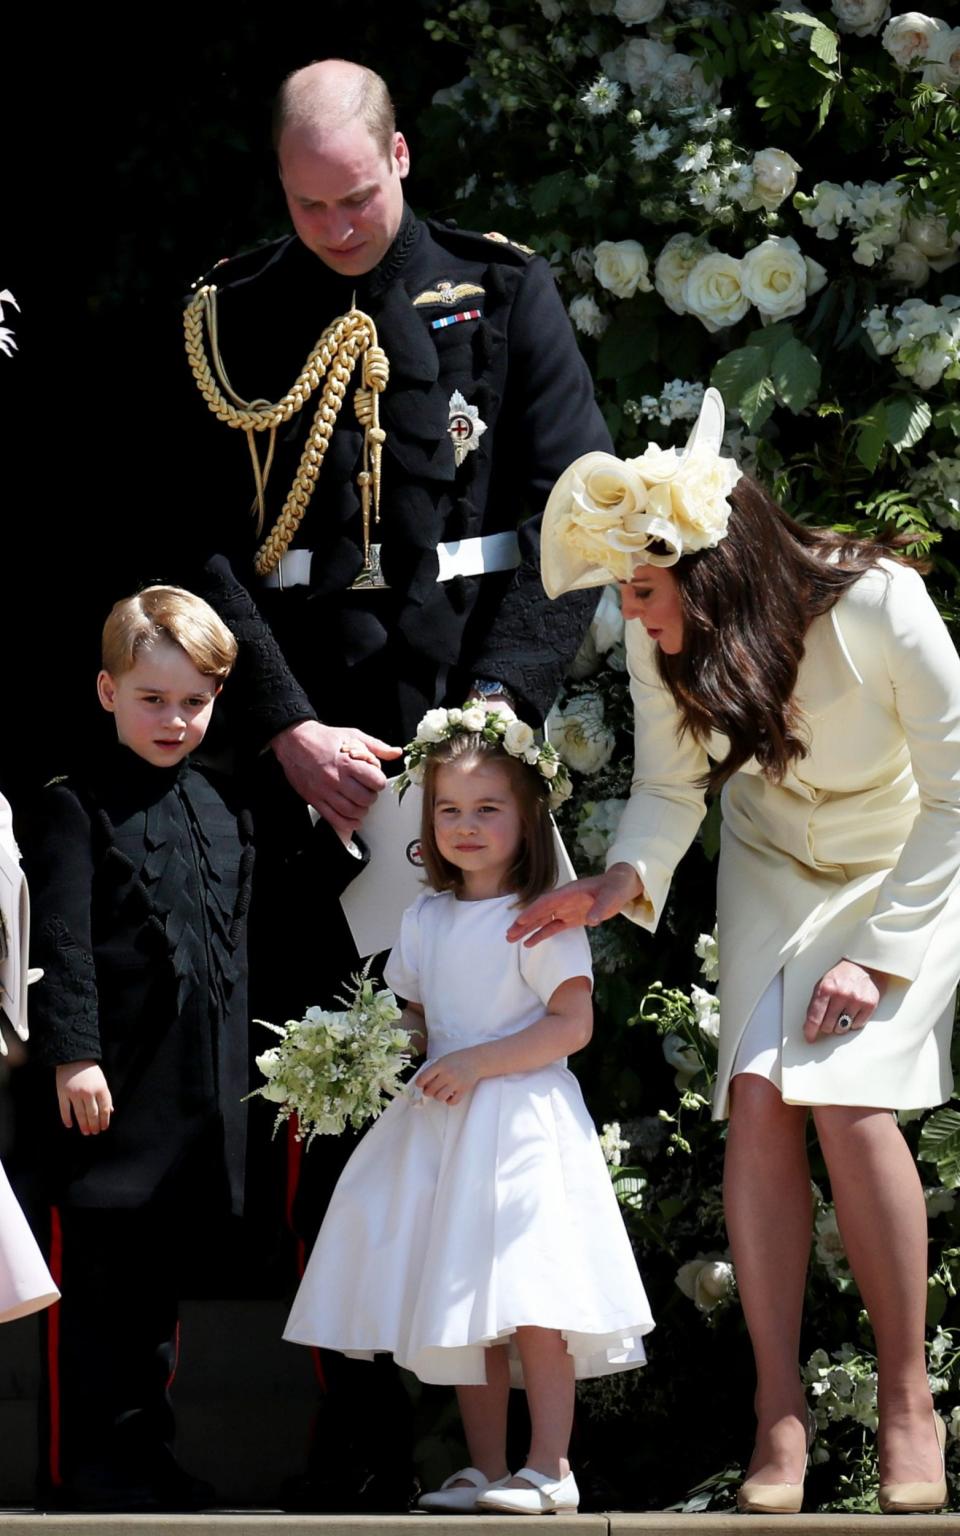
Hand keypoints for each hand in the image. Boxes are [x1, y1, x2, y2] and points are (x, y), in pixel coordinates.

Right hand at [56, 1061, 112, 1134]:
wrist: (74, 1057)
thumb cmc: (90, 1071)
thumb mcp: (102, 1081)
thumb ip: (106, 1097)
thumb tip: (110, 1112)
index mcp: (101, 1088)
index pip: (104, 1109)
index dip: (104, 1120)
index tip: (103, 1128)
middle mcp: (88, 1092)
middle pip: (92, 1114)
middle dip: (94, 1125)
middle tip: (94, 1132)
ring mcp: (74, 1093)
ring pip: (80, 1114)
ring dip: (83, 1125)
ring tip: (86, 1132)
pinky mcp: (63, 1093)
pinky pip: (65, 1109)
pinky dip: (67, 1119)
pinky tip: (69, 1125)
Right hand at [271, 720, 401, 836]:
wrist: (294, 741)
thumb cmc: (323, 738)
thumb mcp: (352, 736)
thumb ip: (376, 747)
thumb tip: (396, 752)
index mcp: (347, 762)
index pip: (375, 781)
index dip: (379, 781)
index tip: (375, 779)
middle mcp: (336, 779)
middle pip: (365, 799)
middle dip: (371, 796)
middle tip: (368, 790)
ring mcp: (325, 792)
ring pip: (352, 812)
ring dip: (362, 810)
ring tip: (361, 802)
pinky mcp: (315, 800)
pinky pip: (335, 819)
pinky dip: (348, 823)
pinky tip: (354, 819)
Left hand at [415, 1048, 483, 1105]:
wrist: (476, 1060)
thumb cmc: (458, 1059)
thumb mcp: (443, 1060)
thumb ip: (433, 1069)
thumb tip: (423, 1083)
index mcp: (440, 1065)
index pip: (423, 1078)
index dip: (419, 1083)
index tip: (420, 1084)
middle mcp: (447, 1075)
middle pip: (430, 1090)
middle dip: (427, 1091)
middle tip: (430, 1089)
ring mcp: (455, 1083)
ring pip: (439, 1098)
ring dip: (437, 1096)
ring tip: (440, 1091)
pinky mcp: (463, 1090)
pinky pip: (452, 1102)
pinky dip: (449, 1101)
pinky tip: (449, 1095)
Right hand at [506, 864, 643, 947]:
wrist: (620, 887)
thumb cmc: (615, 888)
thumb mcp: (611, 896)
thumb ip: (601, 907)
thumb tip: (592, 920)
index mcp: (569, 892)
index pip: (547, 902)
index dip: (534, 911)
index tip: (521, 920)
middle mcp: (563, 901)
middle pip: (539, 912)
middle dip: (524, 923)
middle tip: (509, 934)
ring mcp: (565, 909)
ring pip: (542, 920)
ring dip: (527, 929)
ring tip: (511, 939)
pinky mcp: (570, 918)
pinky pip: (552, 927)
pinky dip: (540, 934)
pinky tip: (529, 943)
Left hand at [803, 959, 886, 1043]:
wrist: (864, 965)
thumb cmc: (841, 976)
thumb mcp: (823, 984)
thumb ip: (816, 1003)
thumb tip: (810, 1025)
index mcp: (825, 988)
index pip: (815, 1017)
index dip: (810, 1030)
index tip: (809, 1037)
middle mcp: (841, 994)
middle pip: (828, 1026)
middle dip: (826, 1026)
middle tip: (829, 1019)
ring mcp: (856, 1000)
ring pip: (842, 1028)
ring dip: (840, 1025)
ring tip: (842, 1013)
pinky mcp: (870, 1005)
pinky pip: (857, 1026)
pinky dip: (853, 1022)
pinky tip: (853, 1012)